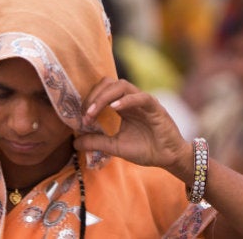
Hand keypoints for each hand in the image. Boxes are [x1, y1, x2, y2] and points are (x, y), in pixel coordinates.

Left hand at [73, 78, 191, 172]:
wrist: (168, 158)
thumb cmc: (146, 150)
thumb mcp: (115, 147)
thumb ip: (97, 142)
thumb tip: (75, 142)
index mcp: (123, 107)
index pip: (103, 91)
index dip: (89, 100)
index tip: (81, 119)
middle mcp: (132, 100)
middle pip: (110, 83)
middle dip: (94, 96)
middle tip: (85, 114)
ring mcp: (143, 102)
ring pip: (122, 85)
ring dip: (104, 96)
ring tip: (94, 112)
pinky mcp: (155, 108)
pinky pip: (141, 97)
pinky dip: (126, 100)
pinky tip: (114, 108)